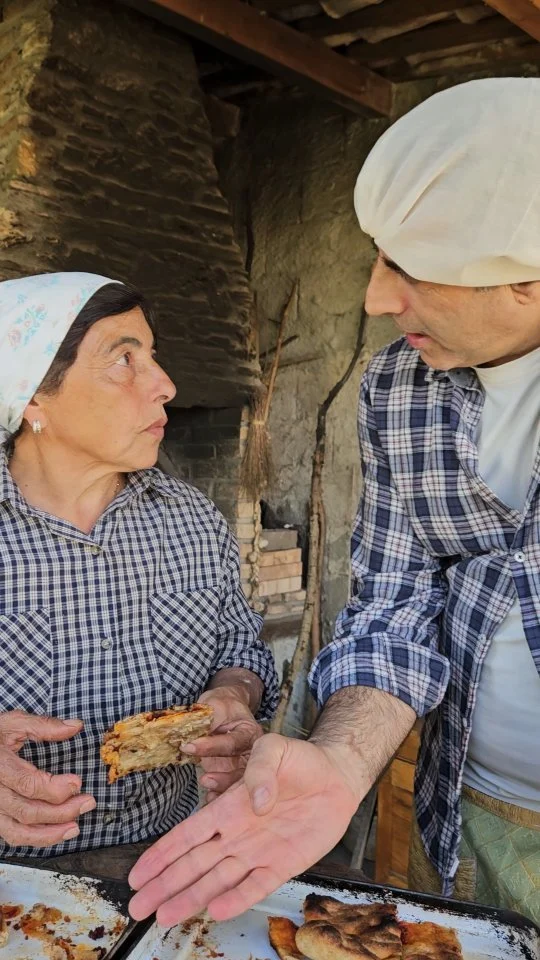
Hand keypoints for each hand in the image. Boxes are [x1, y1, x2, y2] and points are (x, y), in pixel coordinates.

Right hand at [0, 710, 95, 847]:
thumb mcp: (14, 723)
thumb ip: (44, 726)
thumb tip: (76, 726)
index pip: (27, 784)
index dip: (54, 788)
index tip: (77, 783)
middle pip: (27, 810)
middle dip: (61, 811)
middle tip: (87, 802)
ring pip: (18, 830)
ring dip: (50, 833)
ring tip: (75, 827)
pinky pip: (12, 835)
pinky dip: (35, 838)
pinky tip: (56, 833)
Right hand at [128, 733, 364, 925]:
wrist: (336, 777)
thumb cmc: (300, 760)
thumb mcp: (274, 748)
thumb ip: (260, 769)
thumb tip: (255, 802)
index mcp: (228, 807)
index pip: (187, 835)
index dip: (161, 855)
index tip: (137, 874)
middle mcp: (237, 834)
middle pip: (193, 865)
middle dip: (165, 886)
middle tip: (138, 907)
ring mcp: (257, 851)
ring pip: (217, 881)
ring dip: (191, 898)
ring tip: (165, 916)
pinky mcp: (282, 864)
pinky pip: (255, 886)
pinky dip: (236, 900)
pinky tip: (216, 912)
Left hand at [184, 687, 262, 799]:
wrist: (223, 712)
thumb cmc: (222, 706)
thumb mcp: (217, 704)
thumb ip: (210, 716)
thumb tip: (194, 728)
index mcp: (250, 734)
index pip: (232, 743)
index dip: (211, 746)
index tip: (189, 746)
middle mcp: (250, 754)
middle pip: (242, 770)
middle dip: (225, 779)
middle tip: (205, 780)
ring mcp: (240, 767)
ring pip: (236, 783)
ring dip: (222, 789)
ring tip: (207, 790)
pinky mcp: (229, 776)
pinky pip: (226, 790)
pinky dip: (218, 796)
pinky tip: (209, 800)